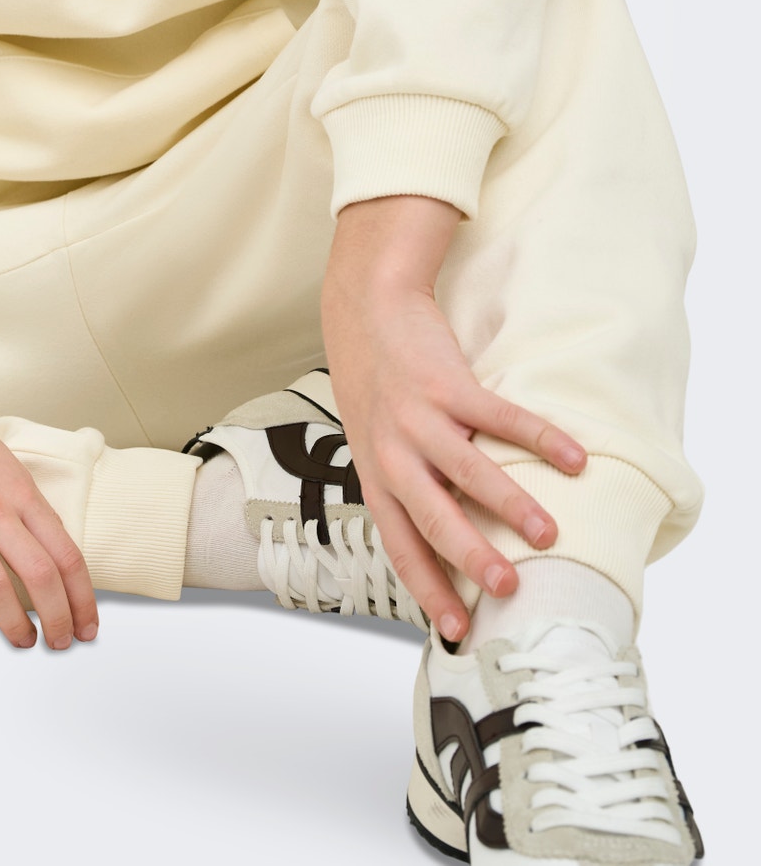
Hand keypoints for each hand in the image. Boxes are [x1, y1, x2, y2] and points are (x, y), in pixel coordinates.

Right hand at [0, 366, 98, 651]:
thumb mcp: (3, 462)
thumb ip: (22, 506)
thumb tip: (38, 551)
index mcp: (19, 489)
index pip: (66, 552)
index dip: (83, 596)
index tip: (88, 623)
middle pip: (40, 574)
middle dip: (58, 619)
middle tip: (62, 643)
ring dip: (15, 625)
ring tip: (24, 644)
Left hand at [322, 266, 586, 641]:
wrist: (364, 308)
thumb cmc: (375, 384)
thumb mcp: (374, 442)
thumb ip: (405, 483)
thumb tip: (453, 538)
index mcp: (377, 476)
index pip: (401, 545)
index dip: (428, 587)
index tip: (456, 629)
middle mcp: (393, 454)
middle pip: (432, 517)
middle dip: (469, 557)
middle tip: (507, 589)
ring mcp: (418, 418)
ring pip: (467, 471)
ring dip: (511, 505)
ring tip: (548, 535)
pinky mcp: (446, 382)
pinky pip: (500, 416)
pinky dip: (540, 437)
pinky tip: (574, 458)